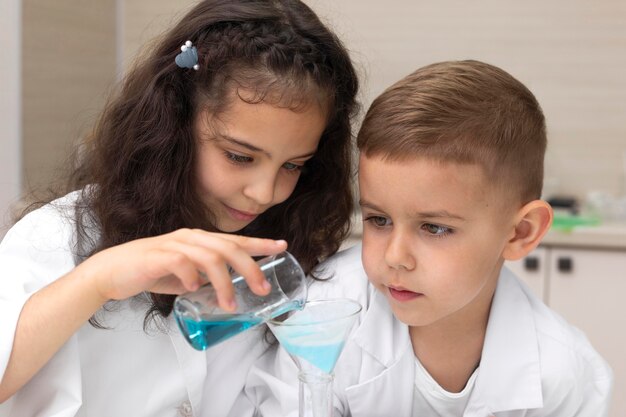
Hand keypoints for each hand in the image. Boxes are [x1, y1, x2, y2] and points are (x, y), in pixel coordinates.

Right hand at [78, 228, 287, 310]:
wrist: (111, 271)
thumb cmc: (150, 271)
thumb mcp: (185, 274)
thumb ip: (204, 277)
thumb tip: (224, 289)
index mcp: (199, 241)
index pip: (235, 240)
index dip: (260, 243)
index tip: (282, 247)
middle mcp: (190, 238)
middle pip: (228, 248)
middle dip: (250, 268)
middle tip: (262, 289)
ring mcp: (174, 245)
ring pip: (210, 257)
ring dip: (224, 282)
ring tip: (231, 304)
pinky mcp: (157, 256)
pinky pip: (181, 262)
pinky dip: (191, 276)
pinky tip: (193, 289)